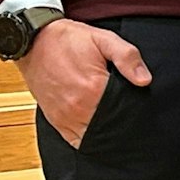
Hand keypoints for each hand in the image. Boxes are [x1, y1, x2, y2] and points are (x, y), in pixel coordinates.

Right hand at [18, 18, 151, 147]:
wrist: (34, 42)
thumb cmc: (70, 40)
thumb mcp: (104, 39)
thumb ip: (127, 57)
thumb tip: (145, 80)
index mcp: (93, 89)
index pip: (124, 112)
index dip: (136, 112)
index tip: (142, 109)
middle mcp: (78, 108)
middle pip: (110, 128)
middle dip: (123, 124)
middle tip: (133, 118)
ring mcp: (65, 117)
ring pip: (94, 137)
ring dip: (106, 133)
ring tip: (117, 123)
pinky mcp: (56, 121)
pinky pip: (76, 140)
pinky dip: (89, 139)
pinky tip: (99, 131)